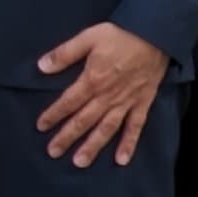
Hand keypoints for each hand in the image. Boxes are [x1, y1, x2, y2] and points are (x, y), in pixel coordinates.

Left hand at [32, 21, 171, 165]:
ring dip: (93, 146)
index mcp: (93, 80)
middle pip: (84, 120)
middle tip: (53, 152)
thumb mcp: (88, 37)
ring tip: (80, 162)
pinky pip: (136, 127)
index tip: (41, 126)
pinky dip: (129, 144)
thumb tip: (41, 66)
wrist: (156, 33)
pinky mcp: (143, 103)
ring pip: (106, 129)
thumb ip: (65, 53)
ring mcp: (126, 102)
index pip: (68, 102)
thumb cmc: (121, 34)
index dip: (53, 115)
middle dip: (67, 137)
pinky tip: (121, 160)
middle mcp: (108, 96)